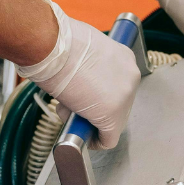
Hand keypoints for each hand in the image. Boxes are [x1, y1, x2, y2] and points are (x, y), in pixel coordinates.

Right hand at [16, 0, 139, 149]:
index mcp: (125, 58)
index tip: (86, 96)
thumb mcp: (83, 50)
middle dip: (95, 109)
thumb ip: (90, 67)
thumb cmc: (60, 43)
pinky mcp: (112, 116)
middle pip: (118, 104)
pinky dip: (94, 141)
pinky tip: (81, 135)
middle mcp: (131, 77)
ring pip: (111, 121)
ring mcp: (124, 97)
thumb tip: (81, 82)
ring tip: (70, 110)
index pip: (118, 85)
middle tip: (74, 105)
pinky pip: (108, 139)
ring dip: (90, 121)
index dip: (99, 95)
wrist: (53, 47)